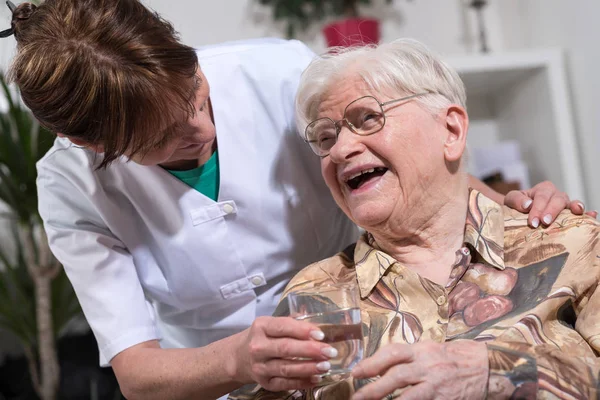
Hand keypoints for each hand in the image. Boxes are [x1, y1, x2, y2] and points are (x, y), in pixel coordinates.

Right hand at [233, 316, 337, 391]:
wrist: (239, 357)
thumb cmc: (262, 337)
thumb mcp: (271, 325)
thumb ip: (292, 324)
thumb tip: (318, 329)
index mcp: (261, 327)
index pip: (283, 327)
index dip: (303, 330)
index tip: (321, 334)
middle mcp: (258, 347)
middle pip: (286, 348)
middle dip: (310, 350)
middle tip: (329, 352)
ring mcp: (260, 366)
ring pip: (286, 368)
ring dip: (309, 368)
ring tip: (325, 366)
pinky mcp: (264, 382)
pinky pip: (286, 384)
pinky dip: (302, 382)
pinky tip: (316, 378)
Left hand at [351, 341, 487, 399]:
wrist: (485, 366)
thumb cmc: (452, 356)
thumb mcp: (428, 349)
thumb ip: (406, 357)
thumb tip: (378, 366)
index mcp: (421, 350)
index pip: (393, 353)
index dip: (372, 362)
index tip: (356, 372)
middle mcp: (428, 366)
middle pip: (397, 376)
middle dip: (374, 388)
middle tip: (356, 397)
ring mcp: (437, 385)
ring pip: (410, 396)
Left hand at [504, 181, 596, 227]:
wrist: (519, 212)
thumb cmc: (517, 205)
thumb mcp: (511, 200)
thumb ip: (516, 199)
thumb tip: (528, 205)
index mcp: (542, 189)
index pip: (541, 197)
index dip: (537, 209)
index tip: (532, 222)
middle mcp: (556, 194)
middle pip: (557, 200)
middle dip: (552, 211)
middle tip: (545, 222)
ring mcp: (565, 204)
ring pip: (570, 203)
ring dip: (573, 208)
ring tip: (577, 211)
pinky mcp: (570, 214)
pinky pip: (579, 212)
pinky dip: (586, 213)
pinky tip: (592, 215)